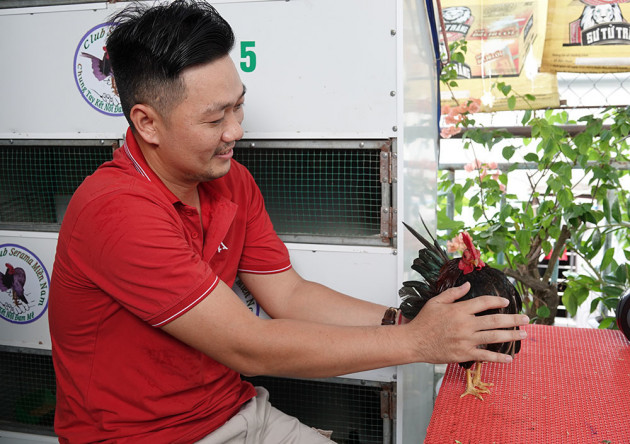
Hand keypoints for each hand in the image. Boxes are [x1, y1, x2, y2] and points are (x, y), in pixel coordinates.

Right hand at [406, 282, 527, 363]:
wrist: (414, 342)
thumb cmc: (424, 321)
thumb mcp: (436, 302)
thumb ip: (453, 293)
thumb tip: (468, 285)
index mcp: (459, 310)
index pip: (484, 302)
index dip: (497, 301)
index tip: (506, 301)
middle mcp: (466, 324)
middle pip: (495, 320)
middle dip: (513, 319)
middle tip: (526, 319)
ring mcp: (466, 340)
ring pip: (494, 337)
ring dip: (511, 335)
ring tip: (522, 334)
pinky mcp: (464, 354)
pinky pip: (485, 356)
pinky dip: (498, 357)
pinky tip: (509, 357)